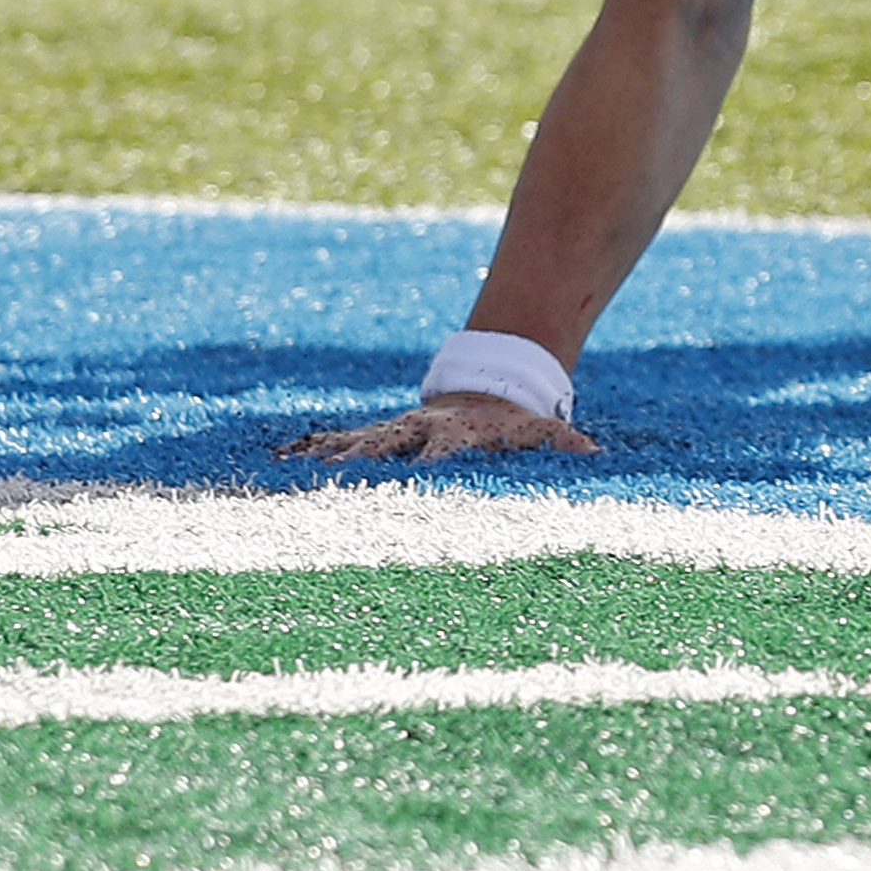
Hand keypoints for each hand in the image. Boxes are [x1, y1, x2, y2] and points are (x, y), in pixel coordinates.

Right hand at [277, 390, 596, 462]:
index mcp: (454, 435)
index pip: (439, 453)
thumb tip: (596, 452)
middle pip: (385, 447)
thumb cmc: (515, 425)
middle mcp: (417, 432)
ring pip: (353, 443)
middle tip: (329, 480)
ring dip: (324, 458)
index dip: (429, 465)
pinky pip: (337, 442)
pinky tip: (273, 462)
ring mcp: (393, 433)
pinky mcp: (377, 436)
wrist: (487, 391)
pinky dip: (308, 451)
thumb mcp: (542, 430)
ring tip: (286, 471)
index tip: (415, 478)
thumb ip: (566, 441)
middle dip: (359, 463)